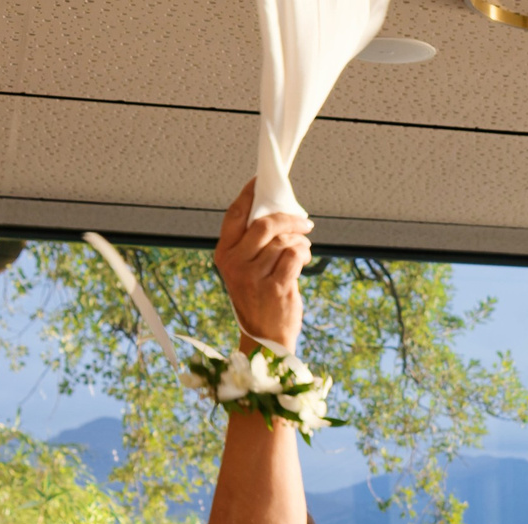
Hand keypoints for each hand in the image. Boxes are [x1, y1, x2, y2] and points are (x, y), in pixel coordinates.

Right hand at [213, 179, 310, 352]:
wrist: (266, 338)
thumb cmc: (259, 298)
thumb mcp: (245, 270)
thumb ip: (253, 244)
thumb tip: (276, 213)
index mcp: (223, 254)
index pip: (234, 215)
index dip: (248, 194)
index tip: (261, 181)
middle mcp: (235, 264)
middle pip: (264, 224)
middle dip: (288, 218)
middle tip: (304, 221)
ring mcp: (254, 276)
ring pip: (283, 240)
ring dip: (299, 240)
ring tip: (304, 247)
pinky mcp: (276, 287)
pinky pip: (294, 255)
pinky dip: (303, 253)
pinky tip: (304, 258)